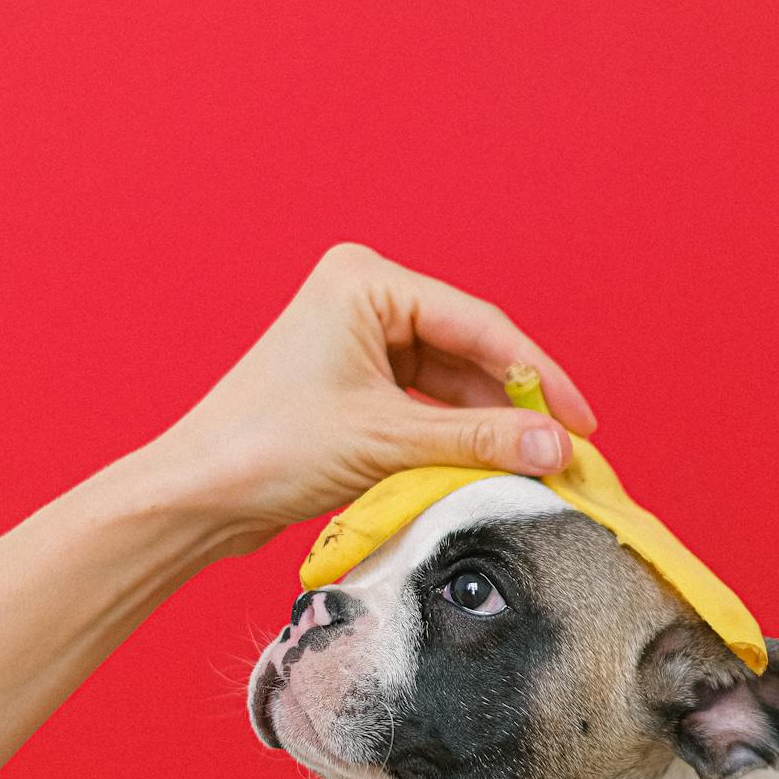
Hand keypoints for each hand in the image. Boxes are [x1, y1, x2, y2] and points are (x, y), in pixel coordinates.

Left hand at [155, 243, 596, 551]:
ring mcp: (360, 340)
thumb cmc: (268, 449)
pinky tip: (493, 465)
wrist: (196, 496)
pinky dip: (459, 436)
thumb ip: (479, 443)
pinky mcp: (357, 384)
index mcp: (366, 281)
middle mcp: (365, 298)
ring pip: (452, 381)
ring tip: (539, 465)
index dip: (539, 375)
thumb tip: (558, 447)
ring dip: (491, 425)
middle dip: (517, 404)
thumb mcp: (387, 442)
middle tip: (568, 451)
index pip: (478, 323)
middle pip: (470, 349)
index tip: (583, 422)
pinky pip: (428, 404)